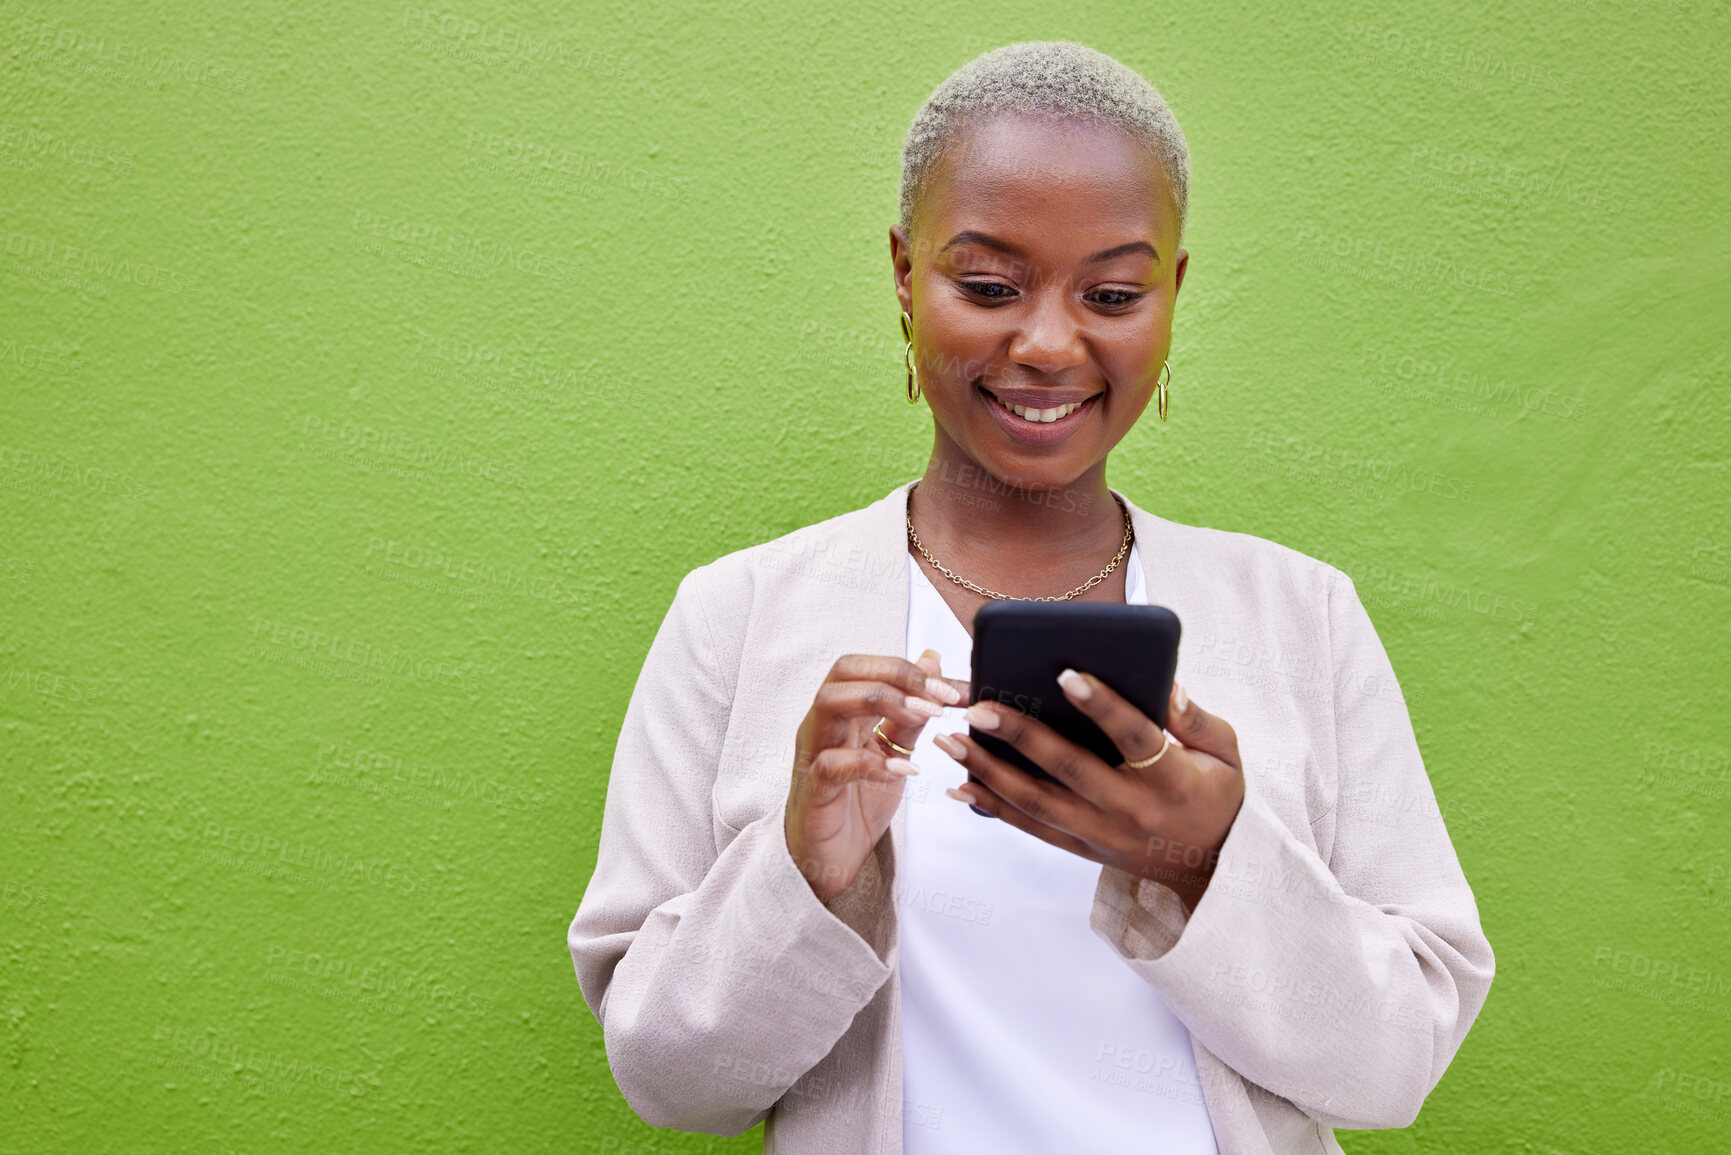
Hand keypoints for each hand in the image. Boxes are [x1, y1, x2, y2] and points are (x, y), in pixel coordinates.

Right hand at [785, 650, 967, 901]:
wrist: (832, 860)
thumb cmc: (857, 802)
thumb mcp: (894, 751)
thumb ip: (909, 711)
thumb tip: (932, 661)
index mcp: (842, 712)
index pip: (865, 666)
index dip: (910, 668)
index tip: (953, 688)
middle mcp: (822, 725)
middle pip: (843, 672)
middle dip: (896, 676)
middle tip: (940, 698)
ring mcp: (813, 755)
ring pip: (829, 703)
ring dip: (882, 701)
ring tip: (924, 718)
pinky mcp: (813, 791)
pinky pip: (832, 764)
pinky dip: (873, 763)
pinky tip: (906, 770)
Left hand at [936, 673, 1243, 910]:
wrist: (1209, 869)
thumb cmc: (1216, 795)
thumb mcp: (1226, 755)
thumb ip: (1197, 719)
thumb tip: (1168, 686)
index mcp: (1171, 780)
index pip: (1134, 738)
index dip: (1102, 706)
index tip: (1066, 674)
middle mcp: (1132, 810)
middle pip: (1069, 770)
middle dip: (1020, 736)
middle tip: (979, 706)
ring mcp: (1102, 834)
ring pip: (1038, 802)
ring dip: (989, 770)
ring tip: (951, 740)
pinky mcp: (1082, 848)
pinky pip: (1031, 827)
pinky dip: (993, 807)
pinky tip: (960, 785)